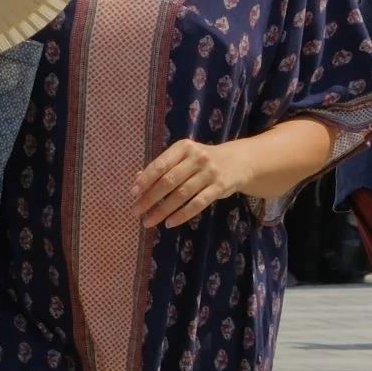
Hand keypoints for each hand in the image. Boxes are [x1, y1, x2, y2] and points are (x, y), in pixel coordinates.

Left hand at [132, 139, 250, 228]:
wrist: (238, 161)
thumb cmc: (203, 160)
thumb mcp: (184, 157)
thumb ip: (162, 167)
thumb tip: (137, 181)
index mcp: (184, 147)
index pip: (160, 165)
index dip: (145, 180)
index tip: (133, 194)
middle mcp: (197, 157)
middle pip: (168, 181)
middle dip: (150, 198)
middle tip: (136, 212)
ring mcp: (210, 172)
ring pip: (181, 194)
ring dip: (163, 210)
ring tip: (149, 221)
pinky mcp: (220, 186)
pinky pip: (198, 203)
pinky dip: (182, 215)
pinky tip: (170, 223)